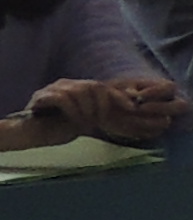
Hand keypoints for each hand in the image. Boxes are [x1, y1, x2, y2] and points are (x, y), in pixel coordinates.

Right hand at [43, 75, 180, 143]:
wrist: (32, 135)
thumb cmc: (58, 128)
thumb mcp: (86, 120)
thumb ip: (100, 112)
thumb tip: (126, 110)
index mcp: (78, 88)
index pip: (103, 87)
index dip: (119, 96)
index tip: (132, 107)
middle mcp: (67, 84)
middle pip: (94, 86)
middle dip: (102, 105)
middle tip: (99, 120)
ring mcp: (54, 88)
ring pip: (81, 91)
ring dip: (87, 110)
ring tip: (85, 123)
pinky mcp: (42, 96)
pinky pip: (64, 98)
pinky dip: (73, 111)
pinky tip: (74, 121)